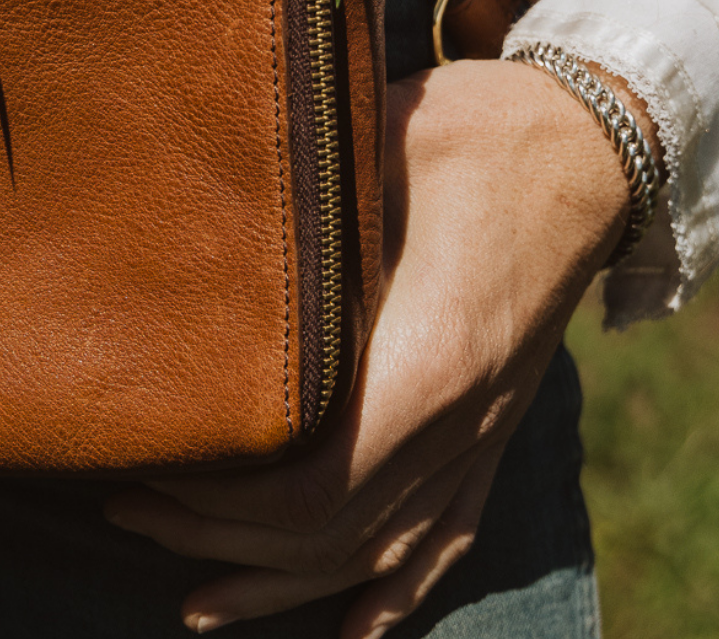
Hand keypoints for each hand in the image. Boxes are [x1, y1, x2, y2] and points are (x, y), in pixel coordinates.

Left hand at [106, 59, 650, 636]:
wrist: (591, 138)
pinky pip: (449, 536)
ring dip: (288, 579)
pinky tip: (352, 632)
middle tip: (127, 512)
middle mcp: (463, 418)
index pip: (315, 484)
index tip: (145, 469)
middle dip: (222, 538)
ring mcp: (486, 432)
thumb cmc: (473, 130)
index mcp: (428, 356)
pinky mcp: (497, 426)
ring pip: (386, 551)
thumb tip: (191, 219)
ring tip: (196, 596)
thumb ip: (299, 200)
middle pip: (336, 531)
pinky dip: (395, 592)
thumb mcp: (375, 145)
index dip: (221, 500)